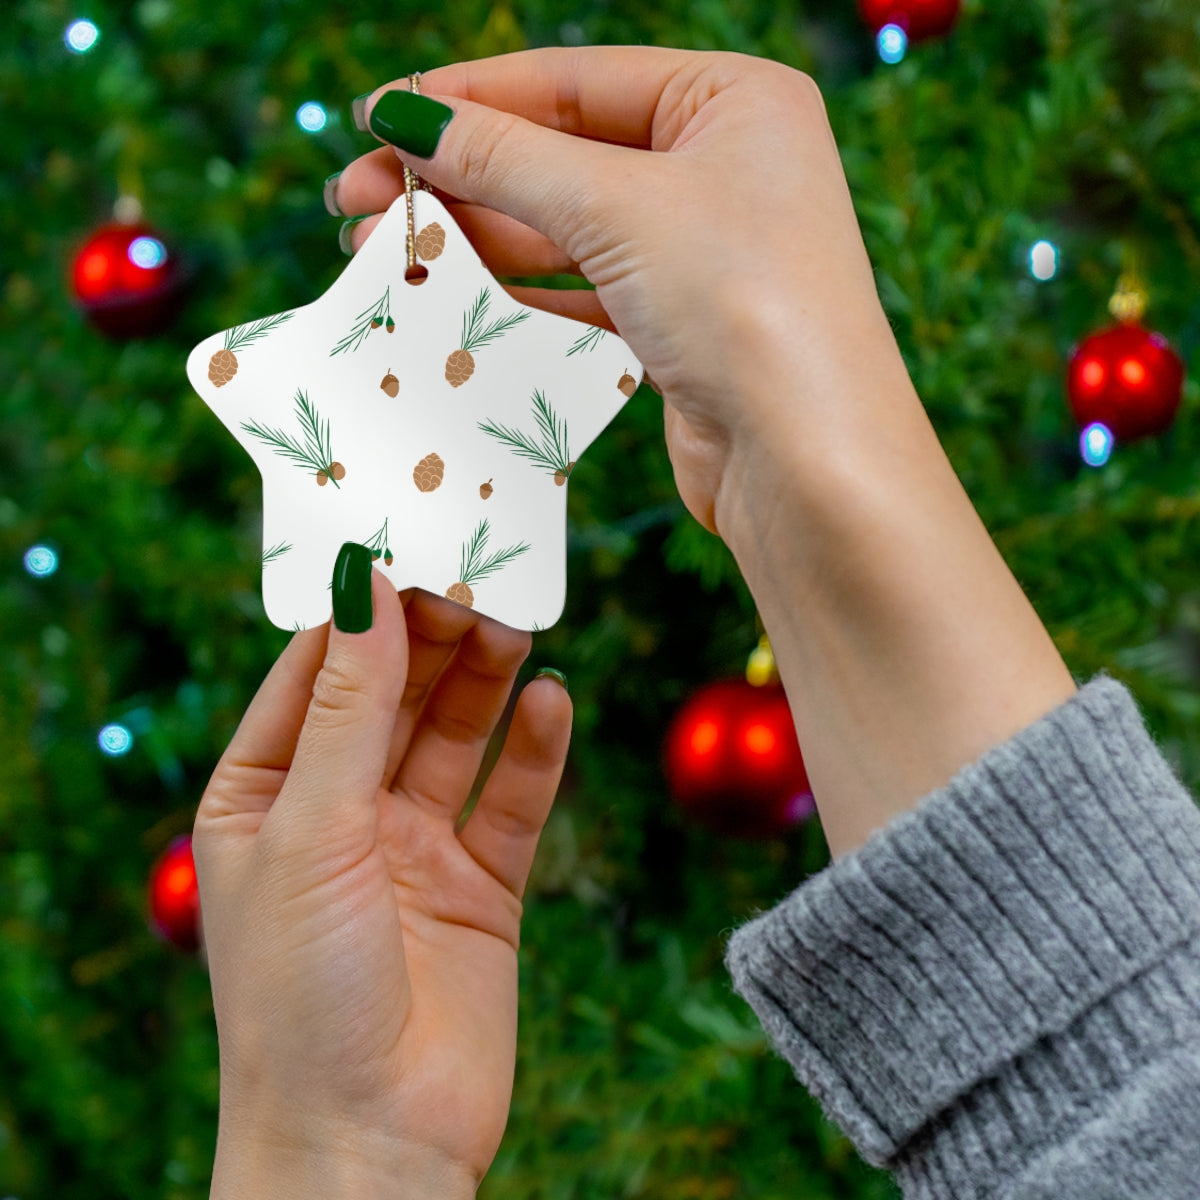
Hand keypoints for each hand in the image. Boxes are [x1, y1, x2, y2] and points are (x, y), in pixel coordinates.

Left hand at [193, 572, 570, 1197]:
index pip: (314, 673)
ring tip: (519, 622)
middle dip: (433, 636)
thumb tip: (361, 585)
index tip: (407, 540)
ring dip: (486, 679)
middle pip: (393, 695)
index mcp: (264, 795)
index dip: (360, 609)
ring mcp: (413, 848)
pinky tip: (553, 701)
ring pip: (456, 735)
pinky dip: (535, 750)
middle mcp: (338, 813)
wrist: (370, 1145)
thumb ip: (346, 707)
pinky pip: (512, 800)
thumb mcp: (310, 830)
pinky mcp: (481, 886)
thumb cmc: (300, 994)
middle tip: (480, 574)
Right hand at [333, 47, 904, 536]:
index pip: (573, 81)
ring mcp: (702, 250)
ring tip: (381, 250)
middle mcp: (723, 166)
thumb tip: (405, 118)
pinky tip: (448, 295)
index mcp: (733, 100)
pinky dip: (515, 292)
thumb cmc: (743, 304)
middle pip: (560, 154)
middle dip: (456, 175)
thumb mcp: (617, 206)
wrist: (808, 462)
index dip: (467, 98)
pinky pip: (581, 290)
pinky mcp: (681, 324)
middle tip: (355, 197)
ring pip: (564, 227)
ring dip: (473, 238)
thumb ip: (505, 157)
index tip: (376, 118)